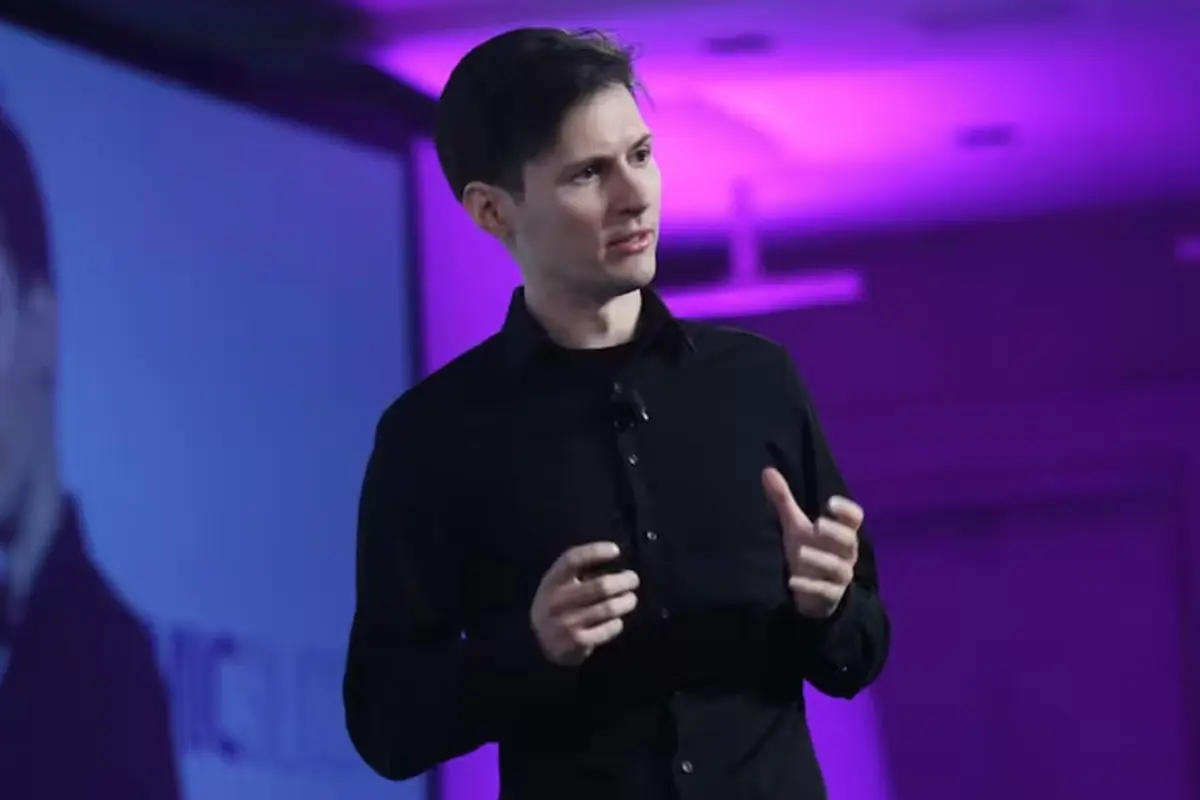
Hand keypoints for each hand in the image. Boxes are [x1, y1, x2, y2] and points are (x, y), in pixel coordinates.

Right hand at [530, 542, 638, 665]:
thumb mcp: (559, 585)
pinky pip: (606, 629)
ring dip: (625, 602)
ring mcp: (565, 623)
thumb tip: (613, 556)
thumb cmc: (559, 605)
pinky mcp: (576, 642)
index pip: (572, 560)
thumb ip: (579, 571)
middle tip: (633, 579)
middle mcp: (556, 601)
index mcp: (551, 581)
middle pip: (599, 586)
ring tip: (630, 599)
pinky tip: (617, 621)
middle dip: (622, 581)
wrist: (540, 644)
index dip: (595, 551)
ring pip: (607, 608)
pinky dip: (616, 624)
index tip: (615, 550)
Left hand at [762, 467, 860, 618]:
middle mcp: (845, 554)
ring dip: (820, 560)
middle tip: (818, 524)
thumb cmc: (808, 551)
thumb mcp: (795, 526)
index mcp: (841, 533)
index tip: (830, 503)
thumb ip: (784, 500)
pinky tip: (792, 582)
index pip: (854, 518)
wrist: (812, 592)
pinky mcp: (830, 596)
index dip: (846, 510)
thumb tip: (766, 470)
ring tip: (801, 553)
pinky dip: (809, 587)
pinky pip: (825, 592)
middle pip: (849, 541)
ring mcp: (839, 576)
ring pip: (838, 567)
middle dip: (836, 532)